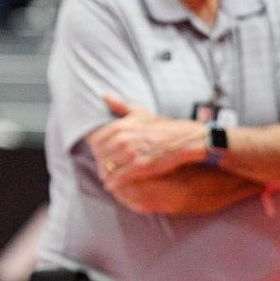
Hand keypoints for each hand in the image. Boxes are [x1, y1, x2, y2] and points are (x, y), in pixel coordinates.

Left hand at [87, 93, 207, 187]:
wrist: (184, 140)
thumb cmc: (162, 127)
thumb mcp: (141, 112)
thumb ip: (120, 105)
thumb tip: (104, 94)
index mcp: (120, 126)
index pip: (95, 139)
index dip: (95, 148)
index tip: (97, 152)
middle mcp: (122, 139)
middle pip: (99, 154)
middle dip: (98, 161)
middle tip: (101, 166)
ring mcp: (131, 153)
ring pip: (107, 166)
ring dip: (104, 173)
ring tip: (105, 176)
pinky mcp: (140, 167)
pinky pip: (118, 177)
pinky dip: (112, 182)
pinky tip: (110, 185)